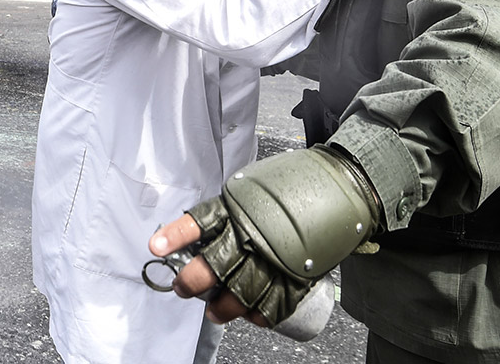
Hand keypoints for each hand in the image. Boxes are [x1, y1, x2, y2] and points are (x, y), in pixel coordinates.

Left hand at [148, 147, 376, 335]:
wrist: (344, 185)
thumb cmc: (298, 184)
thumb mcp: (257, 187)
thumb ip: (233, 208)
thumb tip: (204, 234)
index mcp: (241, 206)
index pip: (199, 222)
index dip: (176, 235)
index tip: (155, 246)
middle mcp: (254, 234)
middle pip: (211, 267)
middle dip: (192, 282)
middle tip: (185, 287)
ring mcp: (275, 258)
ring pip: (236, 296)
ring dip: (221, 308)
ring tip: (215, 311)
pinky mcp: (296, 277)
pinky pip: (270, 307)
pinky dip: (257, 315)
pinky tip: (250, 313)